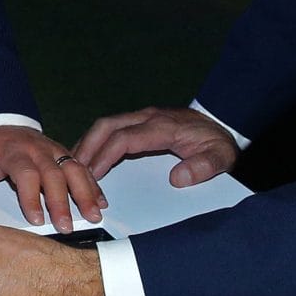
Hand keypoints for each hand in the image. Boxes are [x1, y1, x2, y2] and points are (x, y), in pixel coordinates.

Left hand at [0, 125, 105, 231]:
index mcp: (13, 151)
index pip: (25, 173)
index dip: (32, 197)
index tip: (36, 220)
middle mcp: (38, 149)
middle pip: (54, 174)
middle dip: (61, 202)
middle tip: (65, 226)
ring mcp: (54, 150)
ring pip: (74, 169)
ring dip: (85, 193)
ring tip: (93, 215)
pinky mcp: (64, 155)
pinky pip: (83, 168)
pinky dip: (93, 185)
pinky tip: (101, 202)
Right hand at [74, 105, 239, 187]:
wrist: (223, 124)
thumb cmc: (218, 143)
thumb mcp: (220, 158)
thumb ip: (203, 168)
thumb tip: (178, 179)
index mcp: (163, 127)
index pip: (124, 138)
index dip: (104, 155)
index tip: (92, 174)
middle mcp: (149, 117)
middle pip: (107, 126)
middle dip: (86, 147)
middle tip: (72, 170)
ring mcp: (144, 117)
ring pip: (106, 124)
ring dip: (88, 143)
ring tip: (74, 166)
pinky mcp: (141, 121)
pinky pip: (113, 128)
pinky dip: (97, 141)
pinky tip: (89, 156)